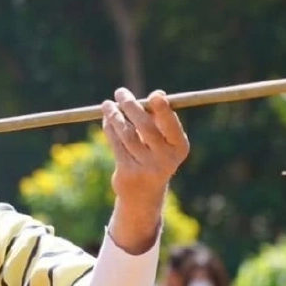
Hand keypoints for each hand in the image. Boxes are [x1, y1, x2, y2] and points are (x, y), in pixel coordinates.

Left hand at [102, 89, 189, 250]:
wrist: (144, 194)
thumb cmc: (155, 156)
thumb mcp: (163, 140)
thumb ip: (159, 118)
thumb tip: (158, 94)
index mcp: (179, 148)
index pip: (171, 126)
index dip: (163, 110)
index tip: (154, 95)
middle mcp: (166, 159)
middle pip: (146, 128)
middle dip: (131, 107)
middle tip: (120, 92)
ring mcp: (146, 168)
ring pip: (127, 135)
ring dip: (115, 117)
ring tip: (107, 105)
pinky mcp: (128, 173)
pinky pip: (117, 145)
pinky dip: (110, 129)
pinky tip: (106, 119)